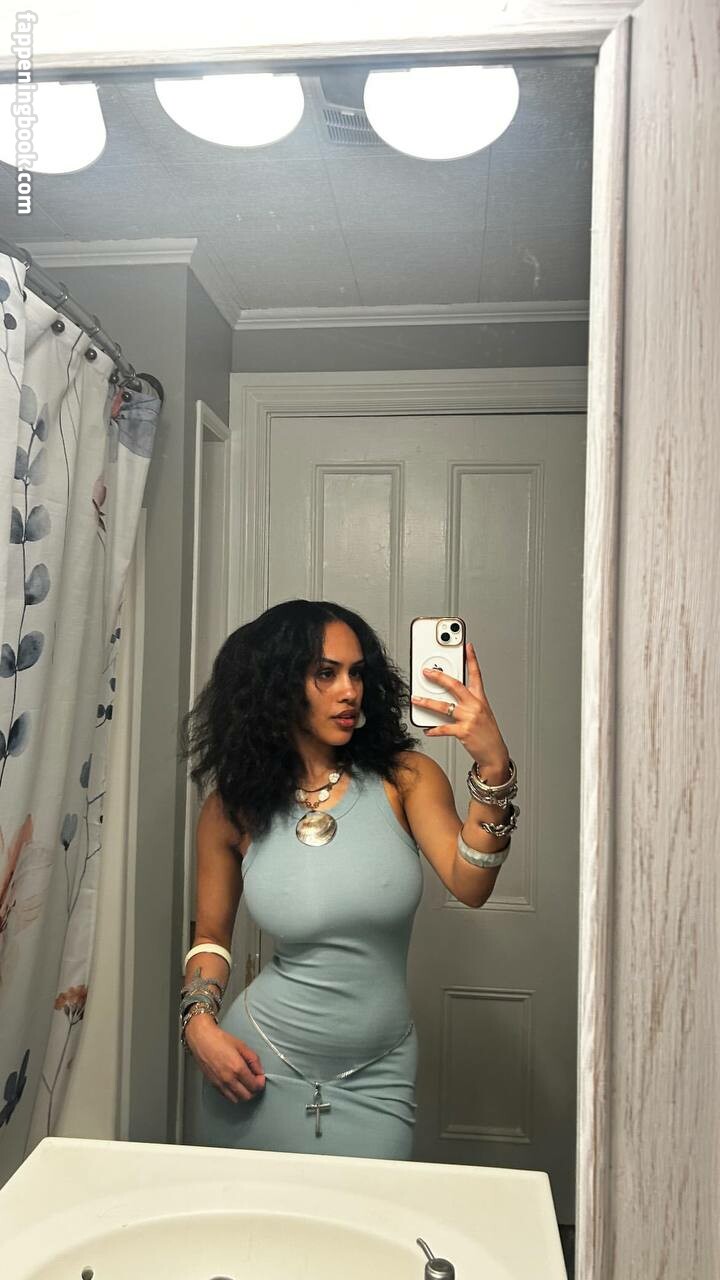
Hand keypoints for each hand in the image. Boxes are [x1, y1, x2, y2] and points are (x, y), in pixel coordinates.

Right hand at [184, 1015, 265, 1102]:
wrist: (202, 1039)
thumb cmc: (220, 1040)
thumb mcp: (242, 1046)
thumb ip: (254, 1060)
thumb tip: (260, 1071)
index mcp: (238, 1068)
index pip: (255, 1086)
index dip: (261, 1082)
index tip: (260, 1077)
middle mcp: (229, 1079)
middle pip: (247, 1096)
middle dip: (254, 1090)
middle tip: (255, 1081)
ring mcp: (220, 1084)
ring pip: (237, 1099)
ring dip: (244, 1094)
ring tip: (245, 1083)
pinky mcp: (213, 1085)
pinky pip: (227, 1096)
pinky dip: (234, 1094)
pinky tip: (235, 1084)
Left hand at [411, 640, 509, 773]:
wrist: (495, 753)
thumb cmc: (487, 733)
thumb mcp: (481, 713)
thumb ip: (466, 703)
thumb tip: (446, 697)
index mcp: (480, 698)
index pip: (476, 674)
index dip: (472, 659)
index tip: (467, 646)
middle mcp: (475, 705)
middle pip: (455, 685)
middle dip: (439, 677)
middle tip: (426, 672)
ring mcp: (470, 718)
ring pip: (444, 706)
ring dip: (427, 702)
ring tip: (416, 699)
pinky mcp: (464, 731)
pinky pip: (444, 728)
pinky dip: (433, 729)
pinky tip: (427, 729)